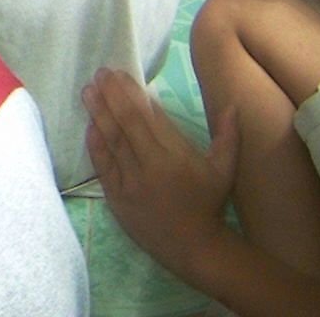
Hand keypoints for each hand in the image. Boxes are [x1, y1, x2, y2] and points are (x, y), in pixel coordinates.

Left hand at [83, 68, 236, 277]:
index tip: (121, 75)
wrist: (195, 248)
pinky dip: (95, 145)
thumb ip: (228, 137)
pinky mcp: (118, 198)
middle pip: (127, 123)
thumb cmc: (208, 205)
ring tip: (88, 90)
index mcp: (176, 156)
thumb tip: (231, 105)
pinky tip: (89, 126)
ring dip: (98, 113)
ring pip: (112, 141)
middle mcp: (152, 166)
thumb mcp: (224, 171)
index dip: (133, 94)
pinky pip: (103, 166)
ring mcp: (132, 182)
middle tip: (100, 73)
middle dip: (111, 95)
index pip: (150, 117)